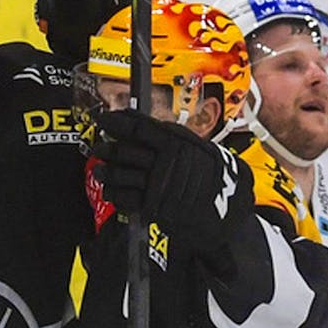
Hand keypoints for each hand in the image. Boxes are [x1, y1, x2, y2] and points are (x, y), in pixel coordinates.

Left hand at [91, 110, 252, 248]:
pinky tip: (111, 190)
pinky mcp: (154, 208)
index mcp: (176, 143)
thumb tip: (133, 120)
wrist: (229, 208)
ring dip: (105, 172)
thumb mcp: (196, 146)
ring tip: (100, 170)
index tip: (103, 119)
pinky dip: (113, 193)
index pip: (138, 128)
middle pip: (124, 151)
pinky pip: (124, 198)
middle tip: (98, 148)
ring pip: (120, 175)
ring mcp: (159, 186)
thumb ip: (166, 135)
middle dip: (106, 149)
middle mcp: (165, 162)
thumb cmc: (212, 174)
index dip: (116, 123)